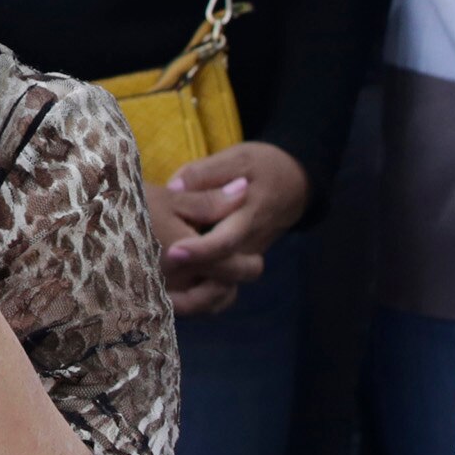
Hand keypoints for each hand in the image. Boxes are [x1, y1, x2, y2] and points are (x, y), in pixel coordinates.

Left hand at [150, 141, 309, 316]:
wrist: (296, 186)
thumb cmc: (261, 168)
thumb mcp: (238, 159)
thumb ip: (205, 173)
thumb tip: (173, 187)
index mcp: (248, 216)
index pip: (226, 242)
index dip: (200, 251)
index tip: (172, 252)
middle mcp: (249, 245)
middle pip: (224, 275)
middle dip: (192, 282)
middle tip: (158, 280)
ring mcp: (246, 259)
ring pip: (222, 288)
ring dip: (193, 294)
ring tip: (160, 292)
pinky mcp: (239, 266)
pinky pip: (221, 290)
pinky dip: (198, 294)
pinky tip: (171, 292)